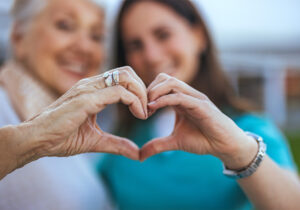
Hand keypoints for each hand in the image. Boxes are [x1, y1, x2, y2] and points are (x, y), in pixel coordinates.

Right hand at [15, 66, 146, 168]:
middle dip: (143, 89)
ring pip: (126, 77)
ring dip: (141, 93)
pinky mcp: (87, 99)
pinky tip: (139, 115)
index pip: (123, 78)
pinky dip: (134, 101)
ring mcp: (88, 89)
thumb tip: (137, 153)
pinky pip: (118, 92)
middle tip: (148, 110)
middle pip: (127, 72)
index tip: (144, 111)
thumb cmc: (61, 137)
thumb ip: (117, 144)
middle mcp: (92, 85)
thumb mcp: (96, 141)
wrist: (37, 140)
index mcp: (93, 90)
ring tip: (144, 113)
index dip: (139, 91)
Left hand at [140, 73, 256, 168]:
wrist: (224, 146)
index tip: (141, 111)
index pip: (160, 84)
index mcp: (180, 100)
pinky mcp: (202, 105)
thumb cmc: (203, 140)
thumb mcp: (174, 142)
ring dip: (155, 92)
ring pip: (171, 82)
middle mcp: (187, 95)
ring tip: (147, 107)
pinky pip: (180, 96)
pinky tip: (153, 108)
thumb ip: (157, 145)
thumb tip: (140, 156)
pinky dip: (164, 100)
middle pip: (164, 78)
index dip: (147, 94)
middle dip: (149, 89)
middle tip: (142, 107)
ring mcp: (195, 98)